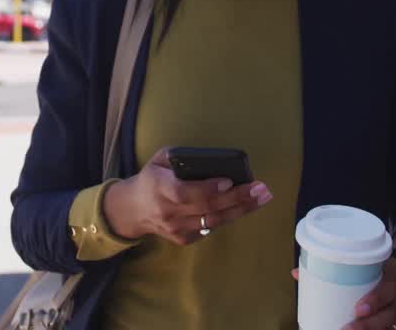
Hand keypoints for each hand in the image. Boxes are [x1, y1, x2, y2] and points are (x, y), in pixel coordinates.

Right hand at [103, 147, 272, 245]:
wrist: (134, 210)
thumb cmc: (151, 178)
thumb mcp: (160, 159)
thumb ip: (182, 156)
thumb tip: (213, 159)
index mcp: (160, 188)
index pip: (185, 193)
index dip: (208, 189)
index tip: (229, 182)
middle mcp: (168, 212)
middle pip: (207, 208)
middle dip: (237, 198)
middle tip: (260, 188)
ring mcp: (176, 229)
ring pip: (214, 221)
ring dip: (241, 209)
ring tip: (262, 198)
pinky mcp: (183, 239)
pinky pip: (211, 227)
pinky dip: (229, 216)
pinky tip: (245, 206)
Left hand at [291, 257, 395, 329]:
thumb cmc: (377, 271)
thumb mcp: (366, 264)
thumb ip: (334, 267)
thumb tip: (297, 273)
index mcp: (390, 281)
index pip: (386, 291)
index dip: (374, 300)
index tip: (359, 308)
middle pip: (385, 317)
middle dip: (366, 325)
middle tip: (346, 329)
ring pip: (387, 328)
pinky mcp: (394, 326)